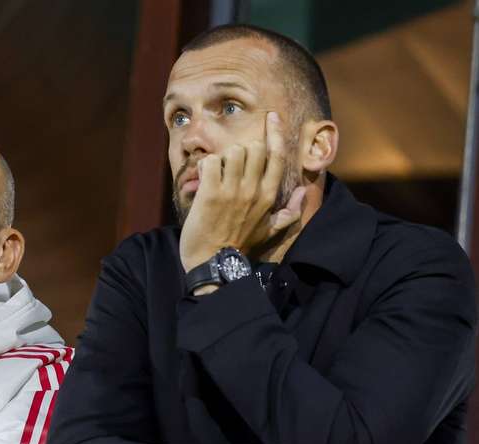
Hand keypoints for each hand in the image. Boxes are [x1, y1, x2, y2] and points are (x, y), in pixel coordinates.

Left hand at [179, 112, 305, 271]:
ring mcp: (232, 192)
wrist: (214, 264)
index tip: (271, 117)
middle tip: (230, 166)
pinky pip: (210, 162)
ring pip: (232, 151)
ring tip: (216, 174)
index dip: (275, 132)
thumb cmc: (239, 246)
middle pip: (254, 148)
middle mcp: (253, 190)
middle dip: (242, 150)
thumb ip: (289, 213)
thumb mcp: (269, 232)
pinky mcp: (210, 194)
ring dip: (222, 158)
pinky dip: (204, 166)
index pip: (277, 155)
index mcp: (269, 196)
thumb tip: (304, 195)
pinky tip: (203, 179)